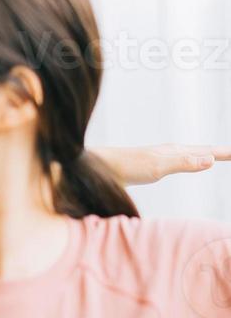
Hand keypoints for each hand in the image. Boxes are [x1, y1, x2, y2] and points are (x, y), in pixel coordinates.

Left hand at [91, 144, 230, 186]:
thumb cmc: (126, 166)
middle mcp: (170, 151)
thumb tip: (210, 160)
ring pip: (190, 155)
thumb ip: (184, 163)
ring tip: (215, 155)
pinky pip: (178, 161)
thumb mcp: (159, 167)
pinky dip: (190, 161)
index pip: (207, 151)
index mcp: (175, 151)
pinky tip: (185, 162)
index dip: (225, 153)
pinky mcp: (150, 165)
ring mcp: (160, 157)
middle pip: (201, 150)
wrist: (99, 166)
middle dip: (219, 151)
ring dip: (205, 155)